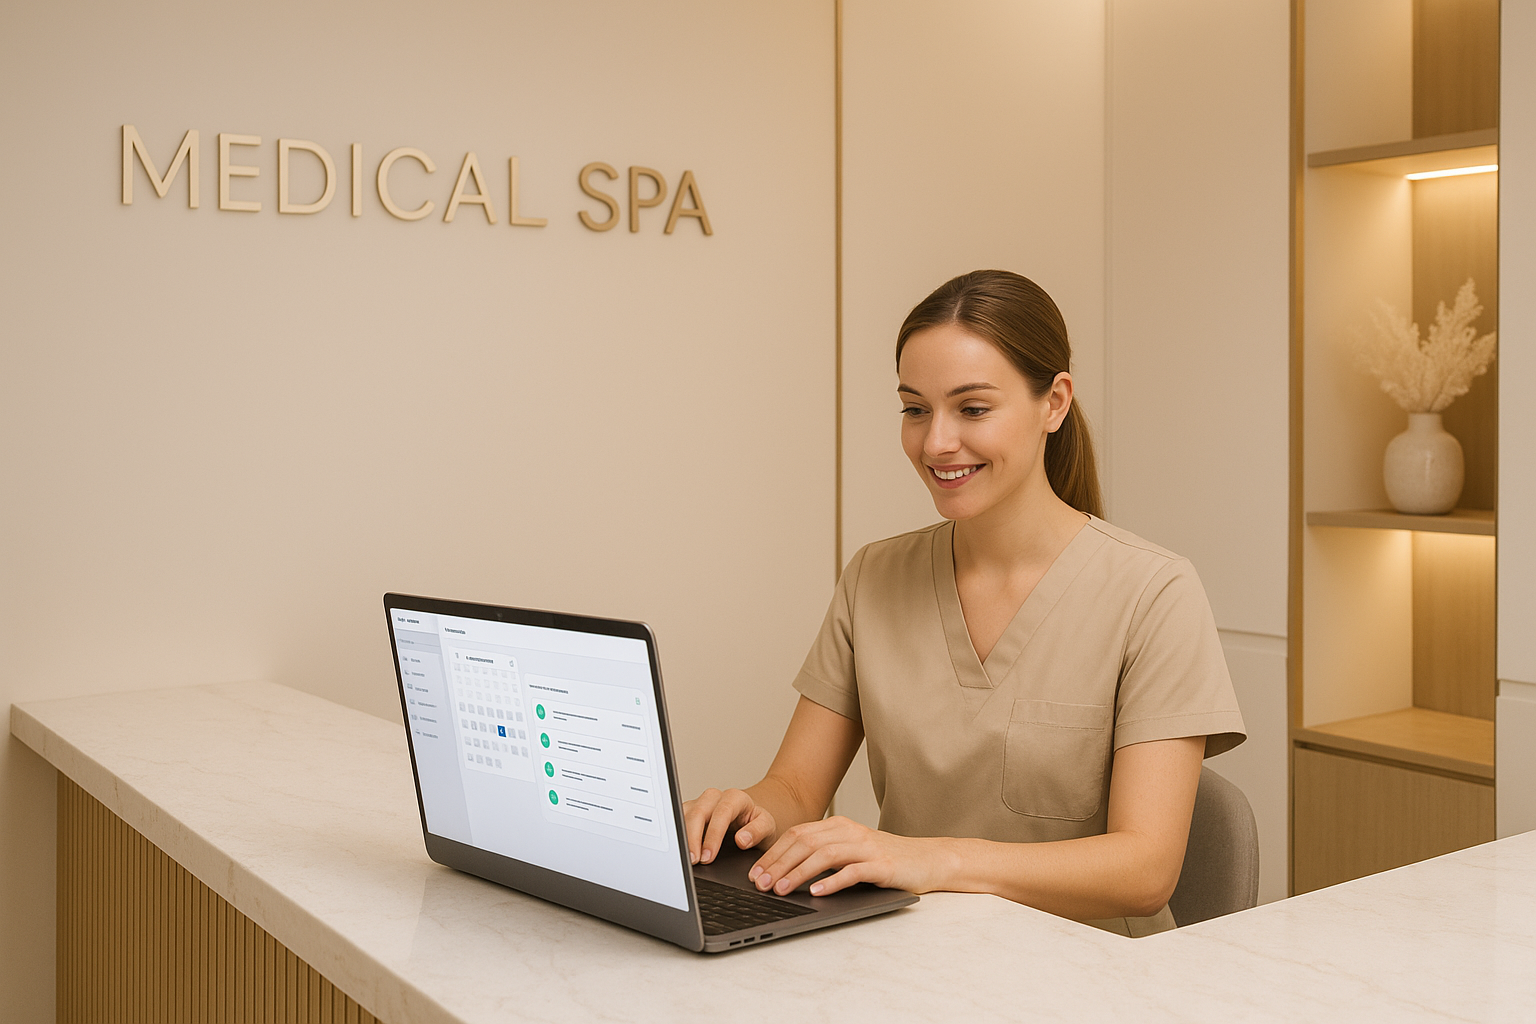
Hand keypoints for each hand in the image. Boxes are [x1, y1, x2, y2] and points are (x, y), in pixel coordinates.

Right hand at [682, 788, 776, 864]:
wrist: (750, 821)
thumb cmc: (757, 824)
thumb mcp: (767, 827)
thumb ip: (758, 831)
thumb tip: (742, 840)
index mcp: (735, 798)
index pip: (722, 812)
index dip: (713, 834)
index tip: (709, 856)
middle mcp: (715, 798)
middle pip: (699, 812)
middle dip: (694, 838)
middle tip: (694, 860)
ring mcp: (699, 804)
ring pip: (685, 814)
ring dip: (683, 837)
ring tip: (686, 859)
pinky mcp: (689, 812)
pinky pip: (678, 820)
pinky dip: (678, 836)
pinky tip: (680, 851)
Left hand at [748, 816, 947, 896]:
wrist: (926, 860)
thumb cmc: (884, 860)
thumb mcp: (849, 852)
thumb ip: (822, 855)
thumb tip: (782, 872)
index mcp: (838, 826)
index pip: (797, 835)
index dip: (773, 853)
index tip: (755, 873)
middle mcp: (849, 832)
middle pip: (805, 843)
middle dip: (778, 864)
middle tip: (760, 884)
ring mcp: (866, 847)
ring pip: (824, 855)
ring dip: (798, 872)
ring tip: (781, 890)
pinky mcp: (881, 865)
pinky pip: (852, 871)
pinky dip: (831, 882)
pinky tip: (816, 892)